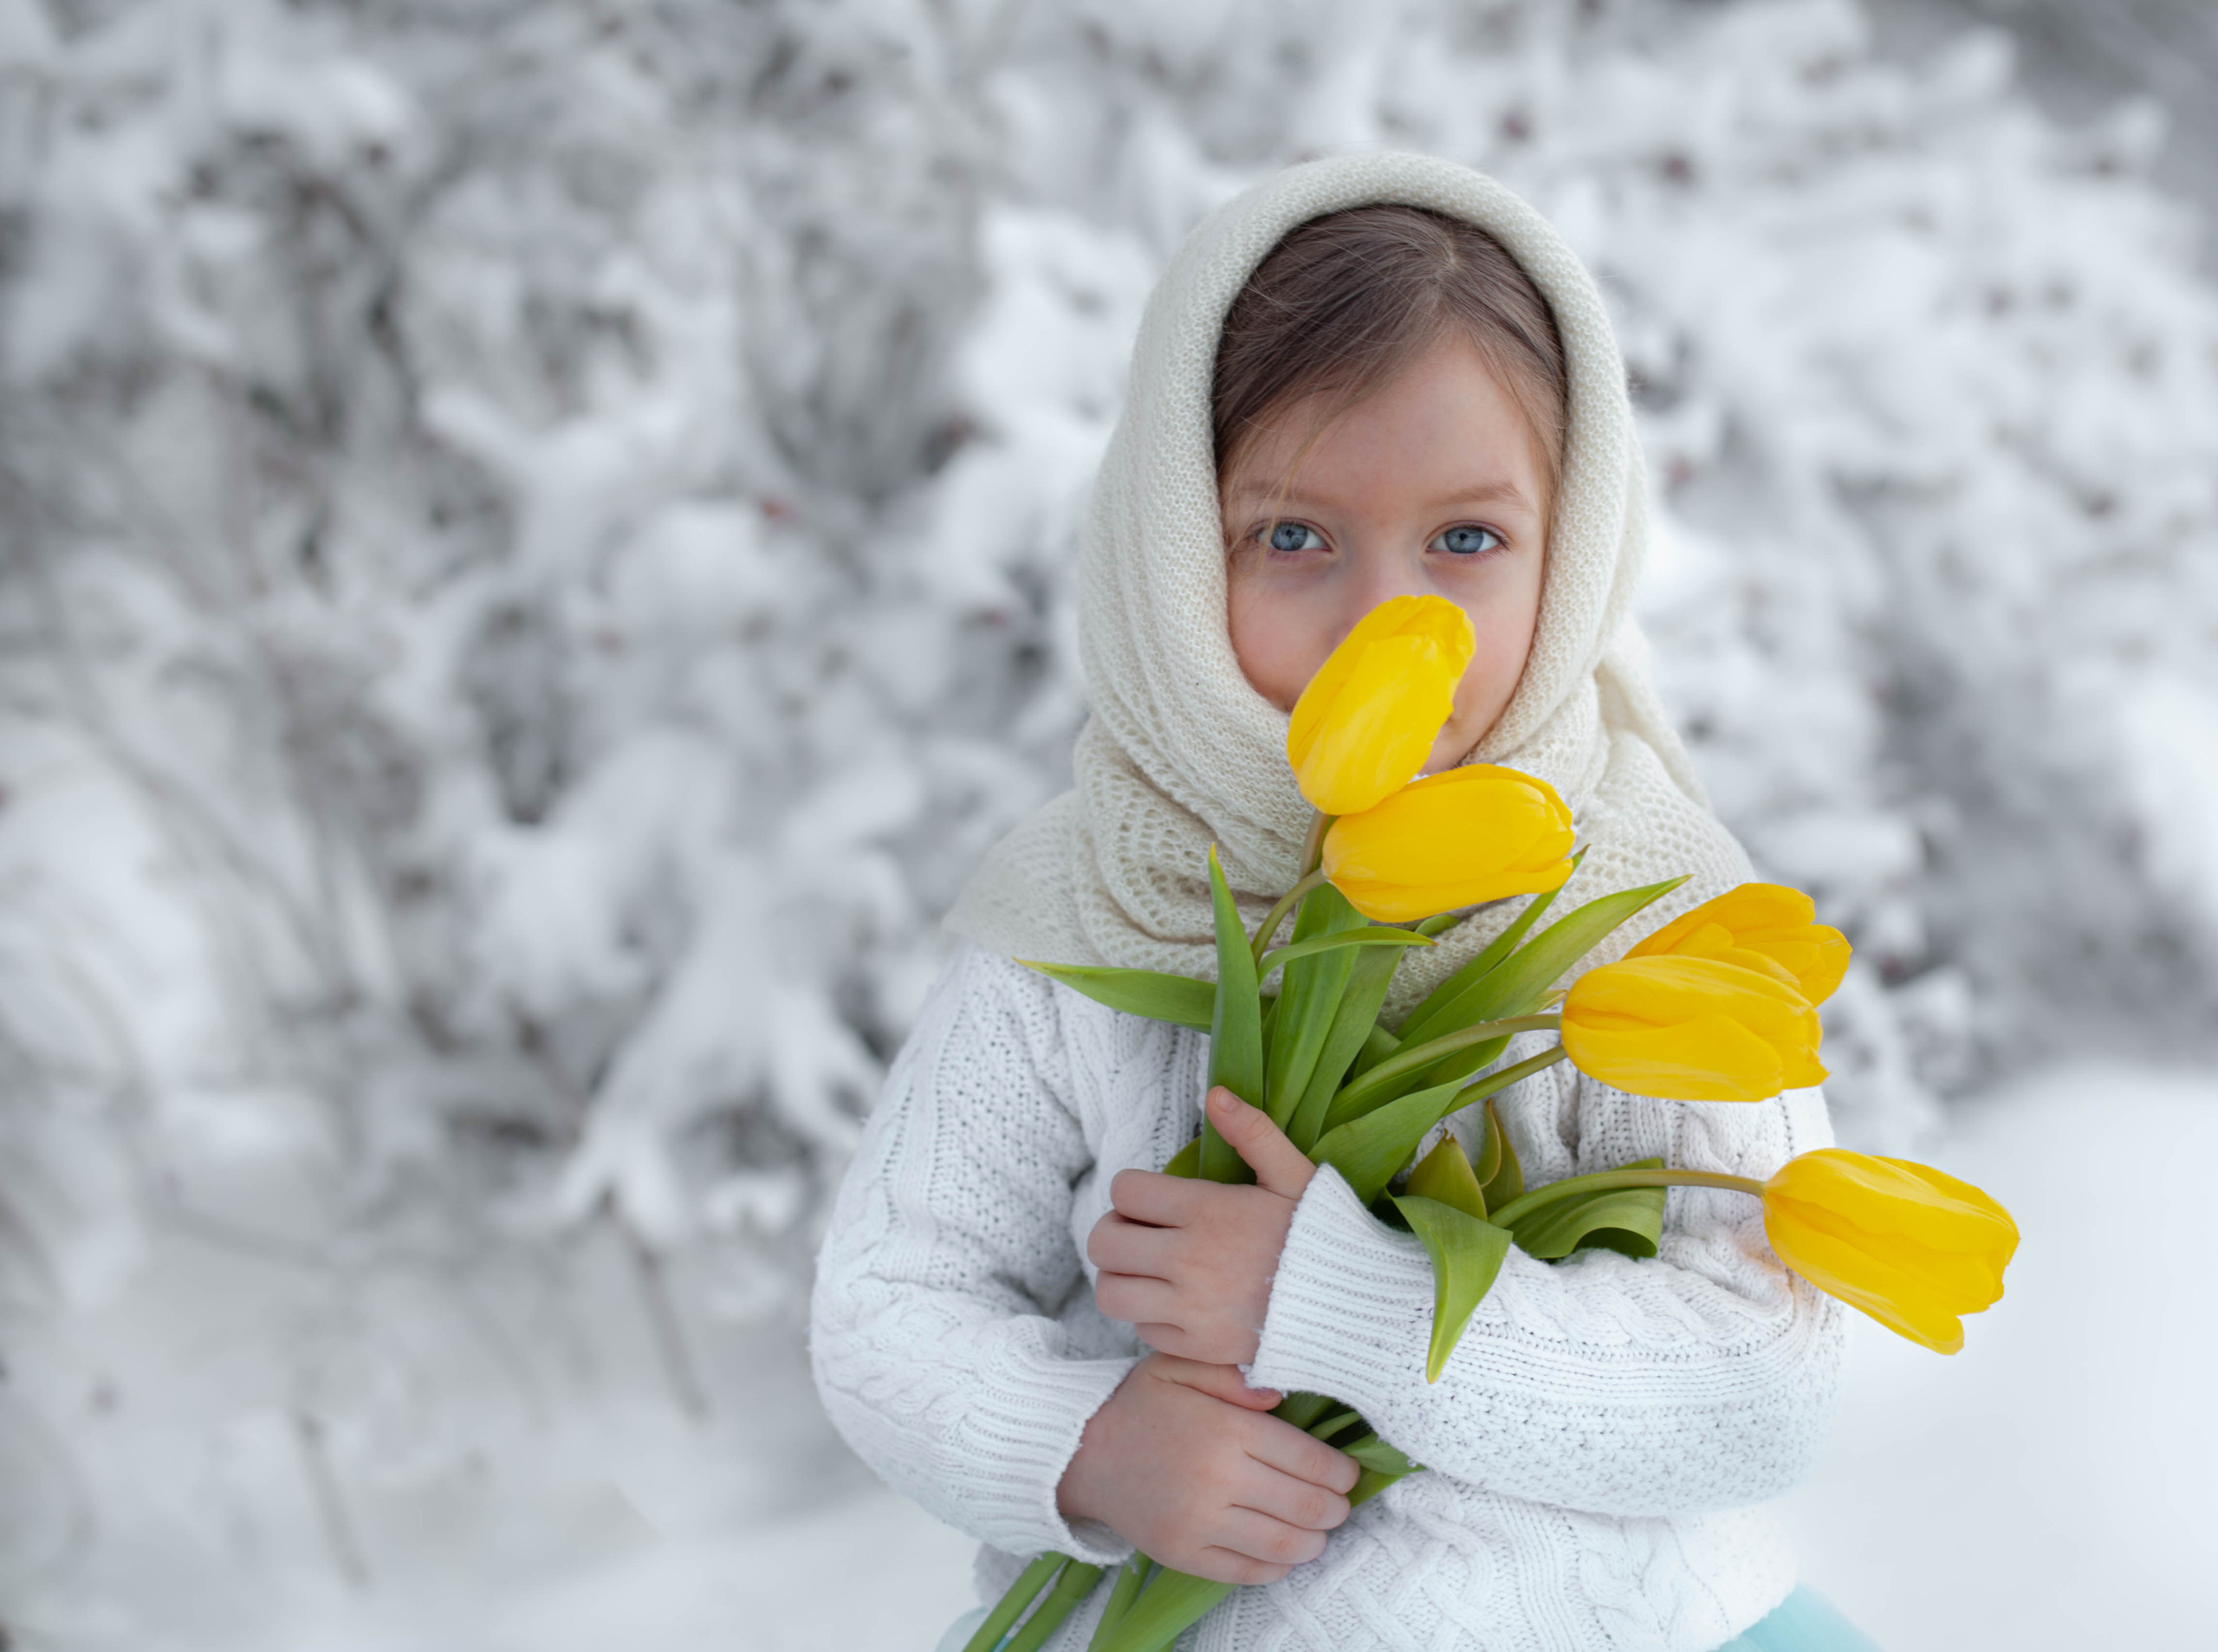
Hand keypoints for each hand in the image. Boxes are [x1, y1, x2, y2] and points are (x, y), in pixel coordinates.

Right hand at [1056, 1353, 1357, 1583]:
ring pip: (1283, 1545)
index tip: (1348, 1474)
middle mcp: (1217, 1480)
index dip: (1340, 1472)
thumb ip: (1235, 1374)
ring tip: (1318, 1531)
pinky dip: (1276, 1568)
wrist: (1080, 1453)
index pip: (1309, 1461)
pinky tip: (1282, 1553)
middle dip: (1335, 1509)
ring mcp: (1200, 1523)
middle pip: (1305, 1506)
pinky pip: (1246, 1572)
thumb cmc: (1140, 1406)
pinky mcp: (1183, 1554)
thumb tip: (1281, 1397)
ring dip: (1314, 1542)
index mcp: (1225, 1430)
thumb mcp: (1182, 1366)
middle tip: (1340, 1504)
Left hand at [1088, 1087, 1317, 1364]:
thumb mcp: (1296, 1177)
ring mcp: (1188, 1307)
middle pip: (1103, 1243)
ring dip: (1122, 1279)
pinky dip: (1150, 1317)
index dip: (1133, 1192)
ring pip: (1110, 1292)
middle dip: (1115, 1233)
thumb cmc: (1325, 1238)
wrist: (1356, 1311)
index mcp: (1206, 1210)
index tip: (1153, 1201)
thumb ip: (1254, 1133)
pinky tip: (1176, 1304)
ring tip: (1147, 1272)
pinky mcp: (1196, 1346)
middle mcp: (1187, 1259)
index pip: (1124, 1192)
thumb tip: (1215, 1094)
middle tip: (1141, 1235)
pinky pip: (1141, 1330)